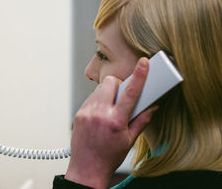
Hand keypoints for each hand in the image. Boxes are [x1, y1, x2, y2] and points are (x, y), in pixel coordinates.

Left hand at [65, 58, 157, 188]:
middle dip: (119, 85)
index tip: (144, 63)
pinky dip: (98, 100)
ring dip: (108, 93)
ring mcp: (87, 112)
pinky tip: (101, 113)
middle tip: (123, 97)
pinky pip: (91, 97)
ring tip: (111, 108)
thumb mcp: (130, 141)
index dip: (139, 75)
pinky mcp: (79, 113)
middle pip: (111, 83)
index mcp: (116, 121)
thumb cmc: (109, 156)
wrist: (87, 168)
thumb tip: (152, 106)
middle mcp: (100, 113)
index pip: (131, 93)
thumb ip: (142, 120)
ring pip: (100, 89)